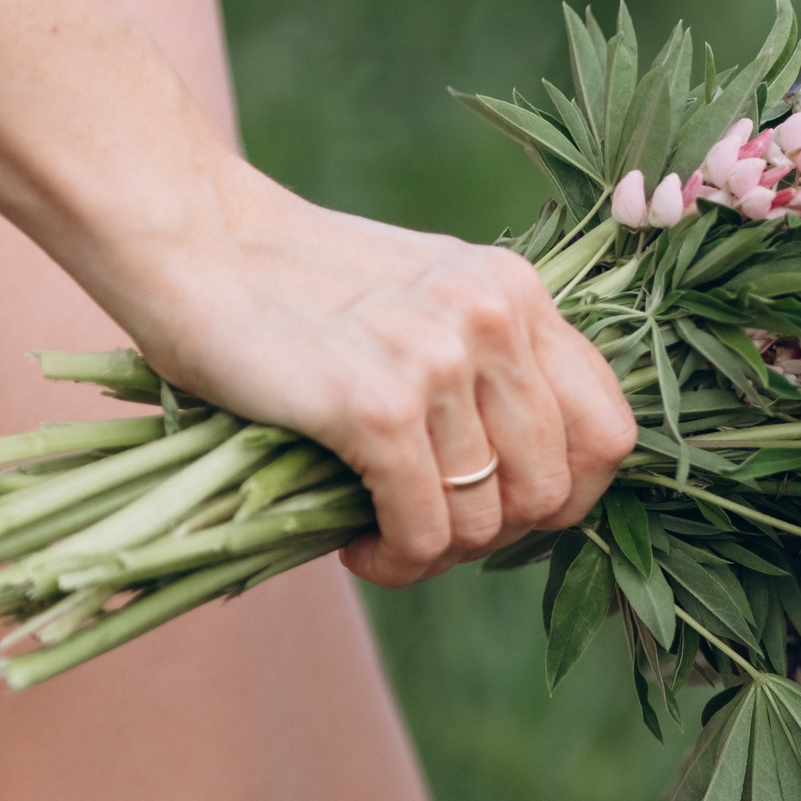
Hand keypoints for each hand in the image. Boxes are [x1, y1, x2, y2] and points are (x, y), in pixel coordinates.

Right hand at [111, 162, 636, 587]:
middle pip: (556, 486)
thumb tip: (537, 484)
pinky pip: (424, 527)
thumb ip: (491, 363)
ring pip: (487, 518)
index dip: (575, 494)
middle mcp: (496, 321)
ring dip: (440, 555)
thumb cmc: (298, 283)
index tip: (513, 512)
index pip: (610, 429)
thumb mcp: (429, 297)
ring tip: (389, 544)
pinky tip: (359, 551)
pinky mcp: (376, 406)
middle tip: (439, 536)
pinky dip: (397, 560)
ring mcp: (440, 361)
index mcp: (521, 294)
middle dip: (501, 536)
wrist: (190, 240)